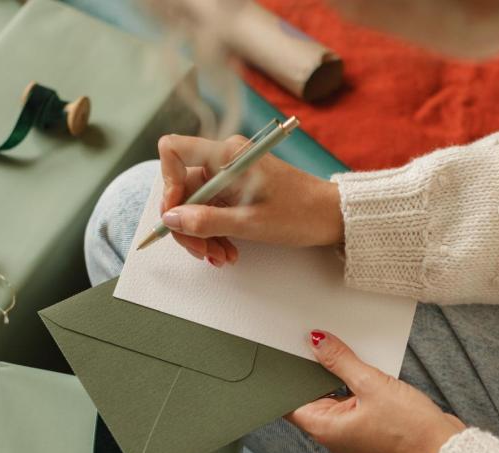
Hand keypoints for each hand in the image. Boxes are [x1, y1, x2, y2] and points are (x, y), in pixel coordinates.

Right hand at [157, 134, 342, 265]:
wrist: (331, 215)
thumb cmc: (300, 213)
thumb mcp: (250, 223)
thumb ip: (206, 221)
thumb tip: (171, 219)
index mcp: (226, 154)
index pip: (173, 150)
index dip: (167, 184)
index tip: (178, 215)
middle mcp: (224, 158)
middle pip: (182, 187)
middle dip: (187, 223)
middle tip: (203, 251)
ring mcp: (230, 174)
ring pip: (195, 203)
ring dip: (202, 233)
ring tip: (221, 256)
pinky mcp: (237, 188)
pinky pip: (212, 208)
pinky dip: (215, 231)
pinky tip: (228, 250)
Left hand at [287, 331, 465, 452]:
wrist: (443, 448)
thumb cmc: (409, 427)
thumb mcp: (371, 384)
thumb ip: (340, 360)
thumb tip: (317, 342)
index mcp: (324, 428)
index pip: (289, 402)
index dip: (286, 378)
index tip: (285, 354)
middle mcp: (333, 432)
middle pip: (311, 396)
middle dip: (312, 370)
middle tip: (312, 341)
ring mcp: (351, 430)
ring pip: (333, 396)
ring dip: (335, 374)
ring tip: (337, 347)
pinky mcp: (367, 425)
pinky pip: (351, 399)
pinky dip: (351, 382)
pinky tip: (358, 363)